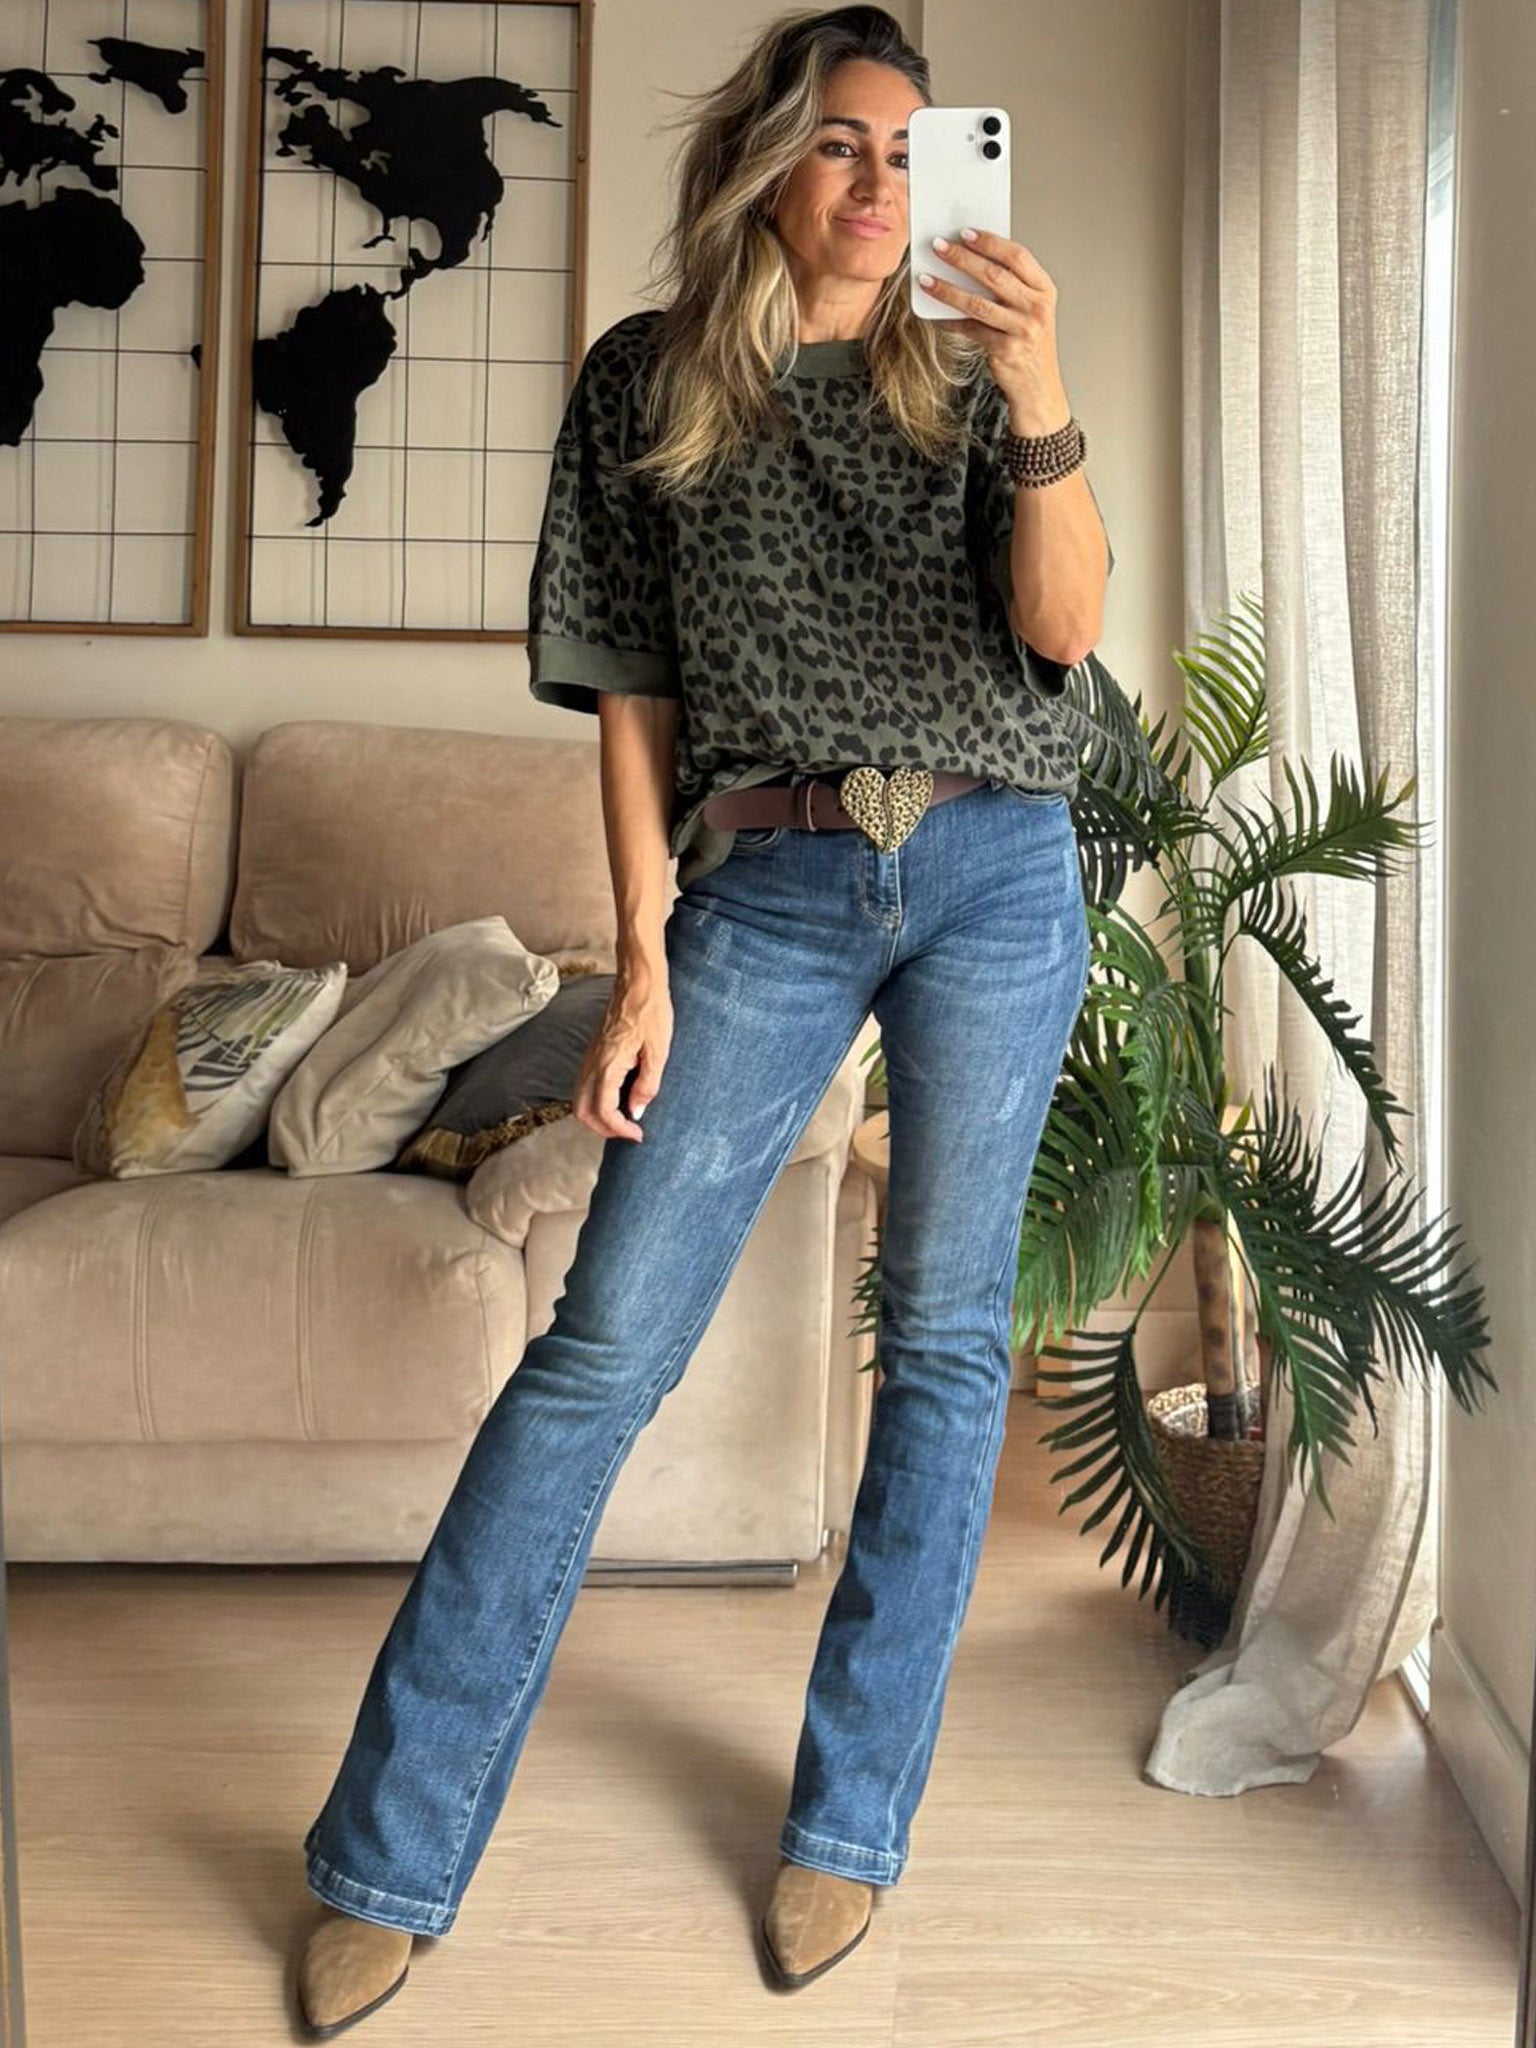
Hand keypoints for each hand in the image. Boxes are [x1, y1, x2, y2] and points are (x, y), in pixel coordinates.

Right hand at [572, 962, 672, 1141]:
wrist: (638, 982)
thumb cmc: (651, 1011)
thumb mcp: (658, 1052)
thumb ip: (647, 1085)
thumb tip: (636, 1111)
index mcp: (608, 1066)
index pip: (603, 1111)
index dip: (620, 1130)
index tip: (639, 1134)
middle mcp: (592, 1064)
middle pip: (582, 1111)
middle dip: (602, 1129)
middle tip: (628, 1132)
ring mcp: (589, 1058)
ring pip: (579, 1099)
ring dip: (597, 1116)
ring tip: (624, 1119)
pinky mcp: (593, 1052)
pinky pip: (584, 1085)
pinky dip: (596, 1100)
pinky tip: (619, 1098)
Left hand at [916, 227, 1071, 433]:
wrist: (1038, 387)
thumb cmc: (1029, 343)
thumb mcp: (1029, 310)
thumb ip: (1010, 286)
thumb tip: (969, 259)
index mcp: (1044, 290)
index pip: (1017, 256)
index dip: (990, 242)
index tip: (965, 232)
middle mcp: (1037, 308)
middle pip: (994, 275)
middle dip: (962, 258)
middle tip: (938, 247)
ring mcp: (1023, 330)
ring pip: (978, 303)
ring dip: (948, 289)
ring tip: (926, 279)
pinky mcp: (1006, 351)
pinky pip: (971, 331)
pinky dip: (951, 322)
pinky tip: (936, 316)